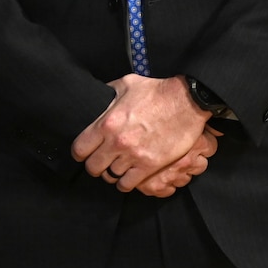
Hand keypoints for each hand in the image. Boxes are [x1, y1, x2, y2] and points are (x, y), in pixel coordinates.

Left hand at [71, 74, 211, 192]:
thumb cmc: (158, 91)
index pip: (79, 150)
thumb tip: (98, 95)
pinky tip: (129, 176)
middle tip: (103, 161)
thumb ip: (108, 92)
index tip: (87, 152)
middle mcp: (117, 142)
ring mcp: (134, 155)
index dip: (81, 153)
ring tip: (119, 167)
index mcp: (107, 123)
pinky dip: (126, 183)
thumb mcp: (128, 83)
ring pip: (110, 176)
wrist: (188, 102)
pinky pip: (127, 184)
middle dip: (96, 165)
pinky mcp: (150, 165)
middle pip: (93, 167)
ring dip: (113, 173)